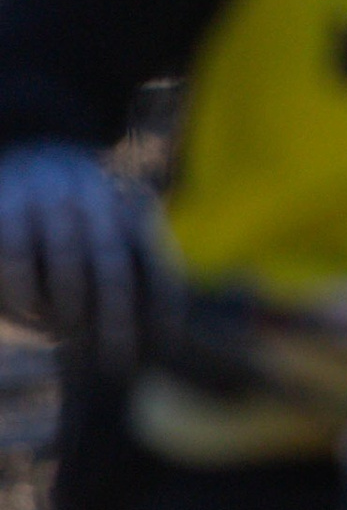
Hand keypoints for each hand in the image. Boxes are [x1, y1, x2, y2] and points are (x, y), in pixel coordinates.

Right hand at [0, 143, 172, 366]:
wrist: (27, 149)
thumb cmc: (74, 214)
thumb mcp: (109, 229)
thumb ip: (129, 268)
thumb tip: (157, 332)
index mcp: (127, 205)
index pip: (155, 252)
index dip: (166, 299)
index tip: (169, 341)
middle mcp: (94, 196)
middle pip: (113, 262)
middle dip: (118, 317)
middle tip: (117, 360)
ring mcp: (49, 197)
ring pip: (66, 261)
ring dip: (68, 308)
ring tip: (67, 334)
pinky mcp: (8, 205)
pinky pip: (18, 258)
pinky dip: (24, 295)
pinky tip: (27, 316)